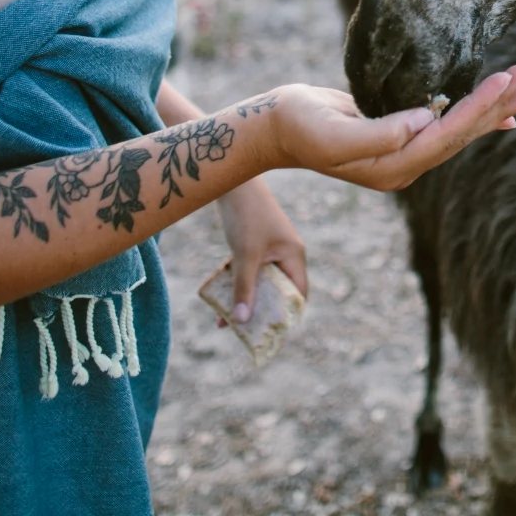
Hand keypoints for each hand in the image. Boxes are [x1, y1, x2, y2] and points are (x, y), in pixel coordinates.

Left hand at [214, 177, 307, 326]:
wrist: (232, 182)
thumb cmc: (246, 215)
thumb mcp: (244, 255)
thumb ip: (244, 287)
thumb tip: (242, 320)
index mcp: (293, 256)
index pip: (298, 294)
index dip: (287, 315)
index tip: (270, 334)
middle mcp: (286, 254)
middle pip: (278, 292)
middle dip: (261, 311)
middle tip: (244, 332)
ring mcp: (269, 249)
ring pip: (260, 283)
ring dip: (244, 299)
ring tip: (224, 320)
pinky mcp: (254, 245)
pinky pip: (248, 272)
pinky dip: (236, 284)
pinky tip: (217, 297)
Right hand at [259, 66, 515, 191]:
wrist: (274, 128)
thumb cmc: (296, 123)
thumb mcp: (331, 131)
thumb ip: (378, 133)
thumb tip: (425, 120)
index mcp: (392, 167)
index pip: (446, 136)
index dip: (477, 108)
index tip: (504, 80)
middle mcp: (405, 165)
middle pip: (463, 135)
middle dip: (499, 106)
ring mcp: (404, 153)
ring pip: (460, 130)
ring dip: (495, 108)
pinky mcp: (401, 135)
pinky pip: (447, 127)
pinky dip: (475, 117)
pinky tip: (501, 115)